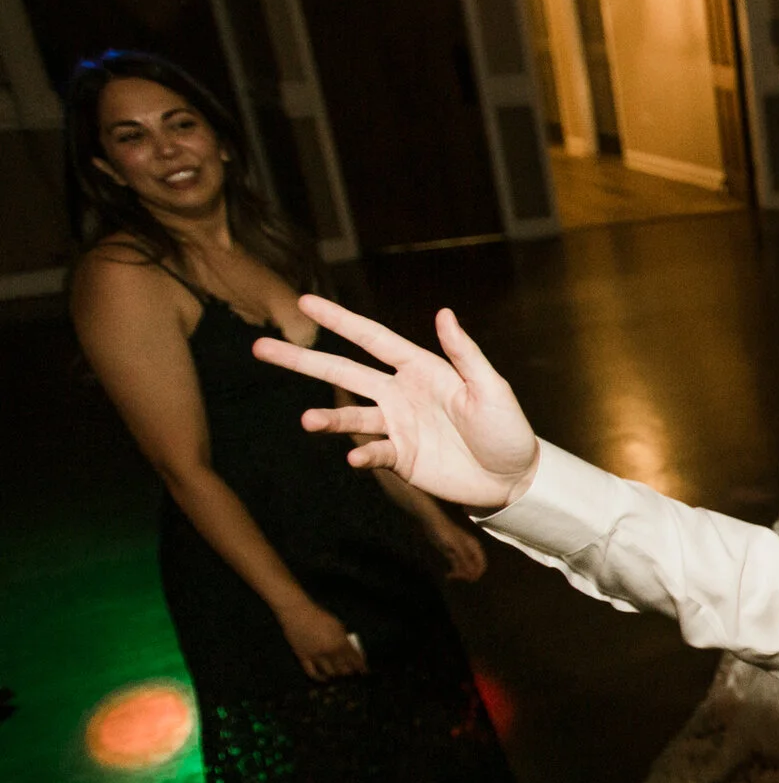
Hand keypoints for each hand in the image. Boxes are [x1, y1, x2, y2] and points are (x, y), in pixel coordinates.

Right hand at [255, 298, 538, 508]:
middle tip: (259, 348)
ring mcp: (396, 426)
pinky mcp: (399, 458)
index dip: (339, 320)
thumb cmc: (508, 429)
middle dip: (302, 361)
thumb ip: (464, 353)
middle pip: (342, 372)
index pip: (371, 338)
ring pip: (350, 416)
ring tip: (307, 422)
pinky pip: (371, 452)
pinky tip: (355, 458)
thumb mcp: (491, 388)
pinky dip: (361, 454)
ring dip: (327, 420)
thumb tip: (443, 313)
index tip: (304, 302)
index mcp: (420, 368)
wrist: (514, 480)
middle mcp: (400, 393)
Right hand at [279, 601, 366, 680]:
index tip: (364, 671)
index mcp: (341, 642)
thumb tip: (350, 650)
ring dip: (336, 675)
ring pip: (330, 673)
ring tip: (340, 675)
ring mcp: (316, 656)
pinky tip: (324, 678)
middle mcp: (330, 652)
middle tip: (352, 673)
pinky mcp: (303, 657)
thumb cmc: (319, 616)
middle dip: (350, 672)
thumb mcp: (338, 625)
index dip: (361, 667)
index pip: (355, 659)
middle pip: (344, 669)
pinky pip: (312, 672)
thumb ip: (344, 639)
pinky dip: (319, 677)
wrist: (297, 613)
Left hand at [432, 520, 487, 581]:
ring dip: (459, 574)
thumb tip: (473, 574)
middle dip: (466, 574)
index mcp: (474, 547)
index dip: (476, 574)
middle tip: (454, 576)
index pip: (482, 565)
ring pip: (464, 568)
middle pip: (473, 568)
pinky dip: (453, 571)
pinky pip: (456, 565)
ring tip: (449, 576)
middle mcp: (470, 550)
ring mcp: (461, 552)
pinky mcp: (452, 553)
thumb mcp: (456, 547)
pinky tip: (447, 574)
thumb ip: (465, 561)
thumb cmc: (446, 533)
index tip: (467, 580)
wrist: (432, 522)